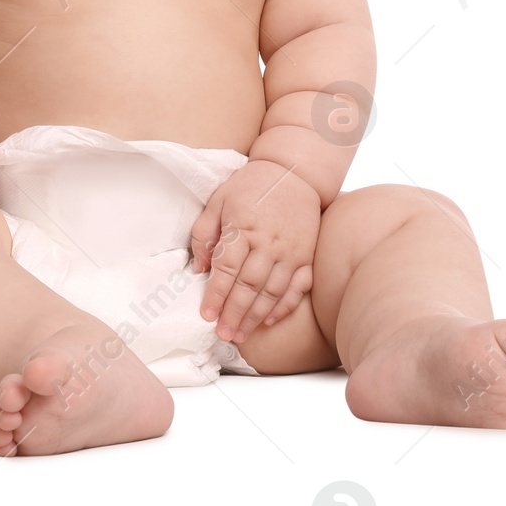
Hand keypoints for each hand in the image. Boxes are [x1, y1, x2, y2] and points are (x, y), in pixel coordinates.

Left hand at [190, 160, 320, 342]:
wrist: (294, 171)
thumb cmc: (252, 185)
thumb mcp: (219, 200)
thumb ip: (204, 234)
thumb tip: (199, 269)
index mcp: (243, 228)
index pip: (227, 269)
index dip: (215, 295)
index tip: (206, 315)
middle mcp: (269, 242)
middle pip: (249, 286)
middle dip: (234, 313)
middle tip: (223, 334)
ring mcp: (291, 251)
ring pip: (273, 291)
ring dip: (256, 316)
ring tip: (241, 334)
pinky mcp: (307, 255)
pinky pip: (298, 287)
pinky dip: (284, 306)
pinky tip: (269, 319)